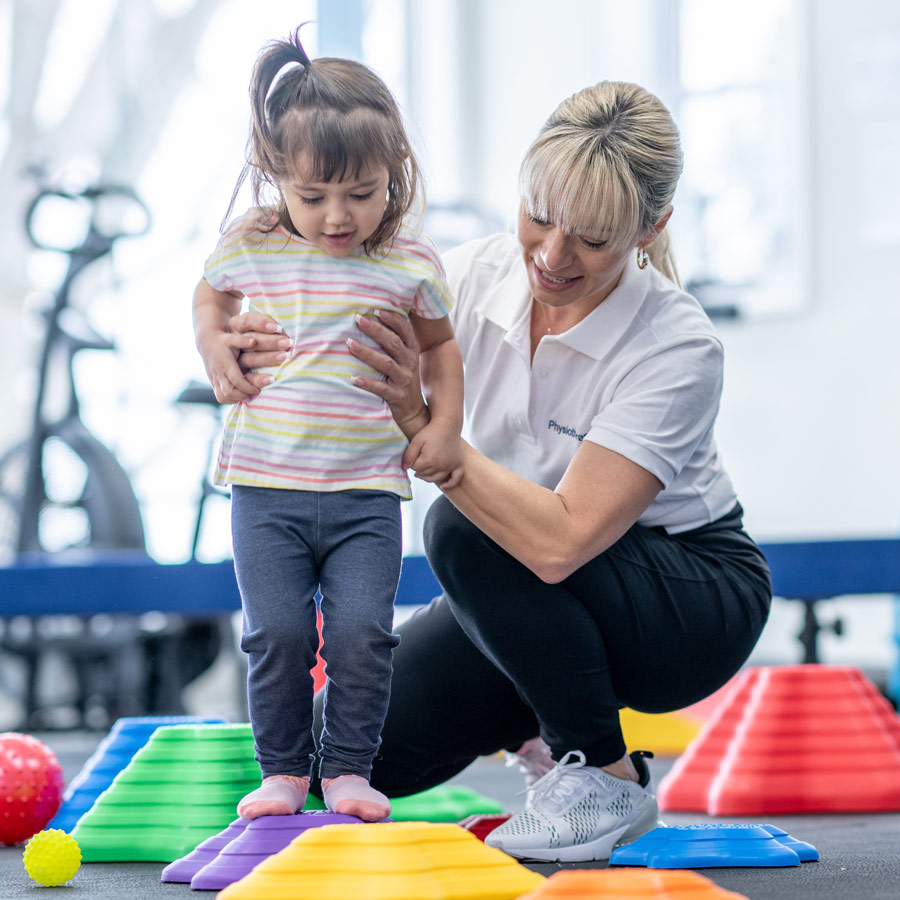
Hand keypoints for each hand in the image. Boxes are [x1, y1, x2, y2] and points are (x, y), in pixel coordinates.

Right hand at [230, 311, 291, 375]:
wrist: (228, 349)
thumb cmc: (257, 332)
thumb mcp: (257, 321)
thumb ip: (268, 320)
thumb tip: (288, 316)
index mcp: (237, 324)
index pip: (247, 320)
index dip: (261, 323)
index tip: (277, 327)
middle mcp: (233, 340)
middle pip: (252, 340)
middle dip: (271, 342)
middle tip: (287, 343)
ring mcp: (234, 358)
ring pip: (249, 359)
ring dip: (267, 358)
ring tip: (283, 357)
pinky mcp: (237, 373)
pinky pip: (245, 378)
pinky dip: (257, 380)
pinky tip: (270, 379)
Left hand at [347, 310, 428, 436]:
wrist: (413, 410)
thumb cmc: (402, 377)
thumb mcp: (405, 358)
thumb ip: (395, 340)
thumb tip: (373, 315)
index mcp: (411, 350)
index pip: (405, 330)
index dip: (393, 319)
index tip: (377, 310)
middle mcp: (410, 362)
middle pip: (394, 343)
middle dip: (377, 330)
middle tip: (360, 320)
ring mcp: (404, 380)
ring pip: (386, 364)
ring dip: (367, 353)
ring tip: (350, 344)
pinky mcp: (396, 396)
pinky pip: (381, 389)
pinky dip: (367, 383)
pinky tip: (353, 378)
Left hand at [402, 421, 463, 489]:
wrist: (448, 424)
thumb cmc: (431, 431)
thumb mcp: (416, 441)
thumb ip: (409, 455)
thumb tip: (404, 468)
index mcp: (429, 460)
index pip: (416, 468)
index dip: (413, 462)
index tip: (414, 455)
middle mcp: (440, 466)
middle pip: (425, 475)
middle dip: (419, 469)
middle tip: (417, 464)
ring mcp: (450, 466)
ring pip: (436, 478)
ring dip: (428, 477)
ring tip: (423, 473)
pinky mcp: (458, 464)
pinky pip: (456, 478)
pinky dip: (450, 484)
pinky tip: (444, 486)